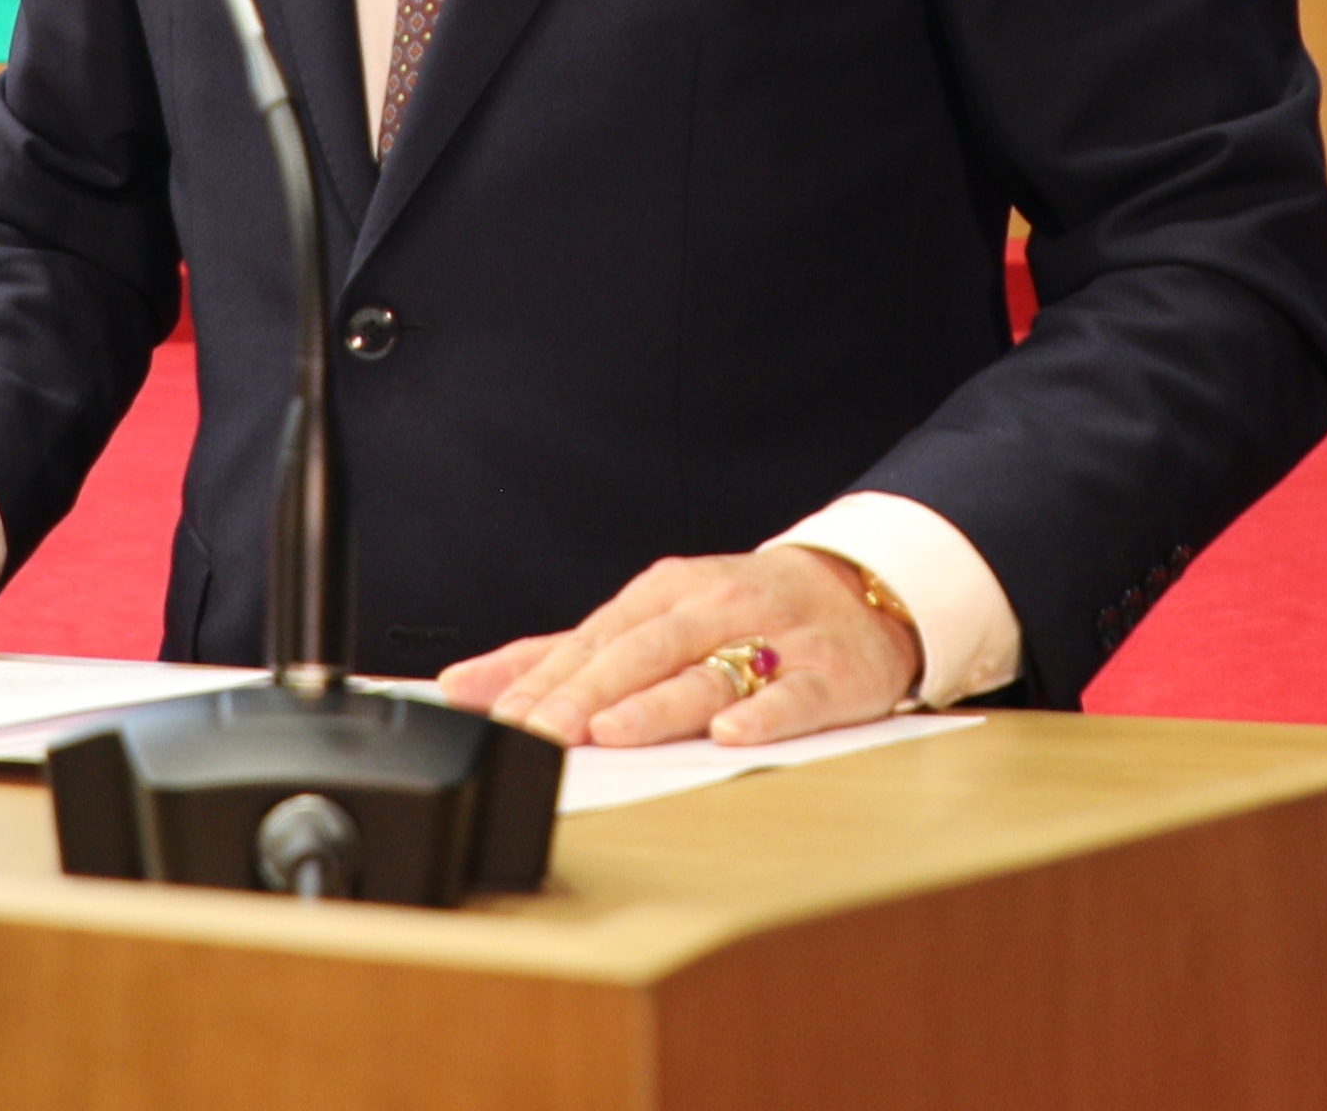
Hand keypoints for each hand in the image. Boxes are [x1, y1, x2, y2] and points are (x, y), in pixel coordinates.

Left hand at [434, 544, 922, 748]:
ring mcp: (772, 639)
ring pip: (706, 672)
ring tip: (610, 731)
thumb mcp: (649, 619)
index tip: (499, 718)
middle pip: (638, 653)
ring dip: (656, 703)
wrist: (860, 591)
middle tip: (540, 733)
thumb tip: (466, 684)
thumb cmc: (740, 612)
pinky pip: (795, 696)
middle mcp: (710, 610)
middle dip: (584, 695)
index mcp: (661, 595)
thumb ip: (558, 655)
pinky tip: (730, 734)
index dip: (543, 680)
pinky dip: (763, 713)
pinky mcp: (829, 674)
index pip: (590, 641)